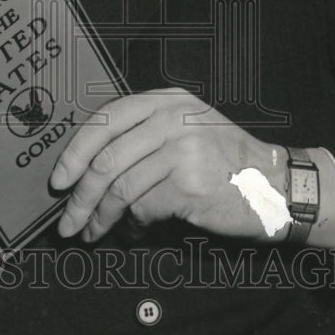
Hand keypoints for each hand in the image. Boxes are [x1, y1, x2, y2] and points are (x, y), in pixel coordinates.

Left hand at [51, 89, 286, 242]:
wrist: (276, 185)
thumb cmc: (224, 162)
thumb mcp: (185, 130)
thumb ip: (142, 136)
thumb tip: (86, 168)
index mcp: (165, 101)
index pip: (104, 119)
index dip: (74, 151)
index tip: (59, 180)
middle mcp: (171, 118)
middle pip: (106, 158)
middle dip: (80, 196)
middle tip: (66, 221)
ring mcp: (181, 149)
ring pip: (119, 187)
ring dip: (100, 218)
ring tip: (92, 233)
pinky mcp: (188, 184)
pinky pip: (143, 208)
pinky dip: (132, 226)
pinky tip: (132, 232)